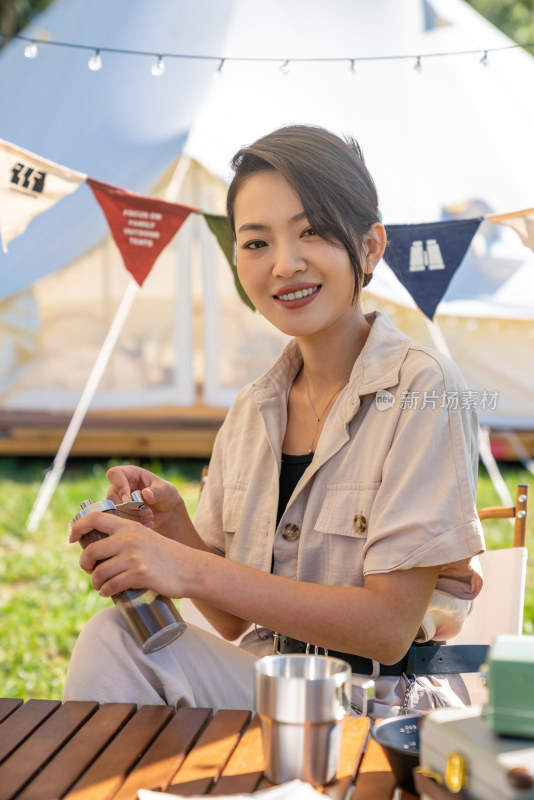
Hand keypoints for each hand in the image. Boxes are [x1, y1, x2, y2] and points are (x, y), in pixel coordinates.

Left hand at [70, 510, 191, 598]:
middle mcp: (129, 539)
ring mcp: (134, 557)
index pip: (95, 518)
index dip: (78, 527)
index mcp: (129, 527)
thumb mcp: (145, 537)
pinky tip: (108, 592)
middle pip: (91, 551)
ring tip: (100, 586)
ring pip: (99, 573)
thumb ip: (125, 538)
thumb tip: (99, 551)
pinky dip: (106, 591)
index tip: (72, 539)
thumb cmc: (167, 556)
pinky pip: (111, 586)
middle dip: (85, 565)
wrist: (190, 568)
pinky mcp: (139, 574)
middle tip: (90, 571)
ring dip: (95, 583)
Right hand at [106, 465, 182, 538]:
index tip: (129, 500)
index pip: (114, 474)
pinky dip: (133, 524)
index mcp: (130, 473)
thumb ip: (157, 491)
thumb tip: (145, 494)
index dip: (120, 487)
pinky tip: (147, 523)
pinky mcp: (118, 513)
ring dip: (132, 518)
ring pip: (114, 511)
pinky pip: (118, 521)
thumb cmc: (165, 493)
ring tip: (150, 517)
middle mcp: (119, 485)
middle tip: (149, 512)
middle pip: (112, 497)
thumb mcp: (166, 490)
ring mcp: (117, 500)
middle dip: (131, 509)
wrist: (165, 509)